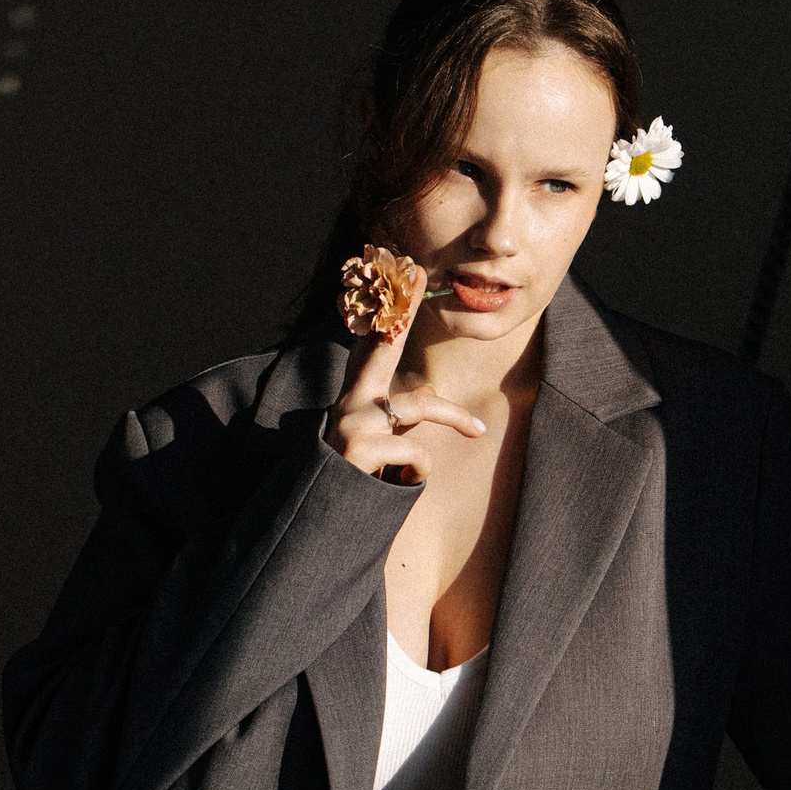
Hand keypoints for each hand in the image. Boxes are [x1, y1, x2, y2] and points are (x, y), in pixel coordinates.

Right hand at [328, 262, 486, 480]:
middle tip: (417, 269)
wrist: (315, 522)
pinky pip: (416, 451)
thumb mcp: (378, 442)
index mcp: (355, 397)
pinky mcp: (356, 448)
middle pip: (384, 346)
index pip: (376, 343)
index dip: (394, 307)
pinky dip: (420, 471)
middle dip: (402, 308)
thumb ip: (401, 415)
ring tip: (475, 430)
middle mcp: (348, 402)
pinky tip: (399, 482)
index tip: (408, 267)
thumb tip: (431, 390)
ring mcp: (350, 422)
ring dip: (454, 417)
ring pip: (419, 404)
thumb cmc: (352, 481)